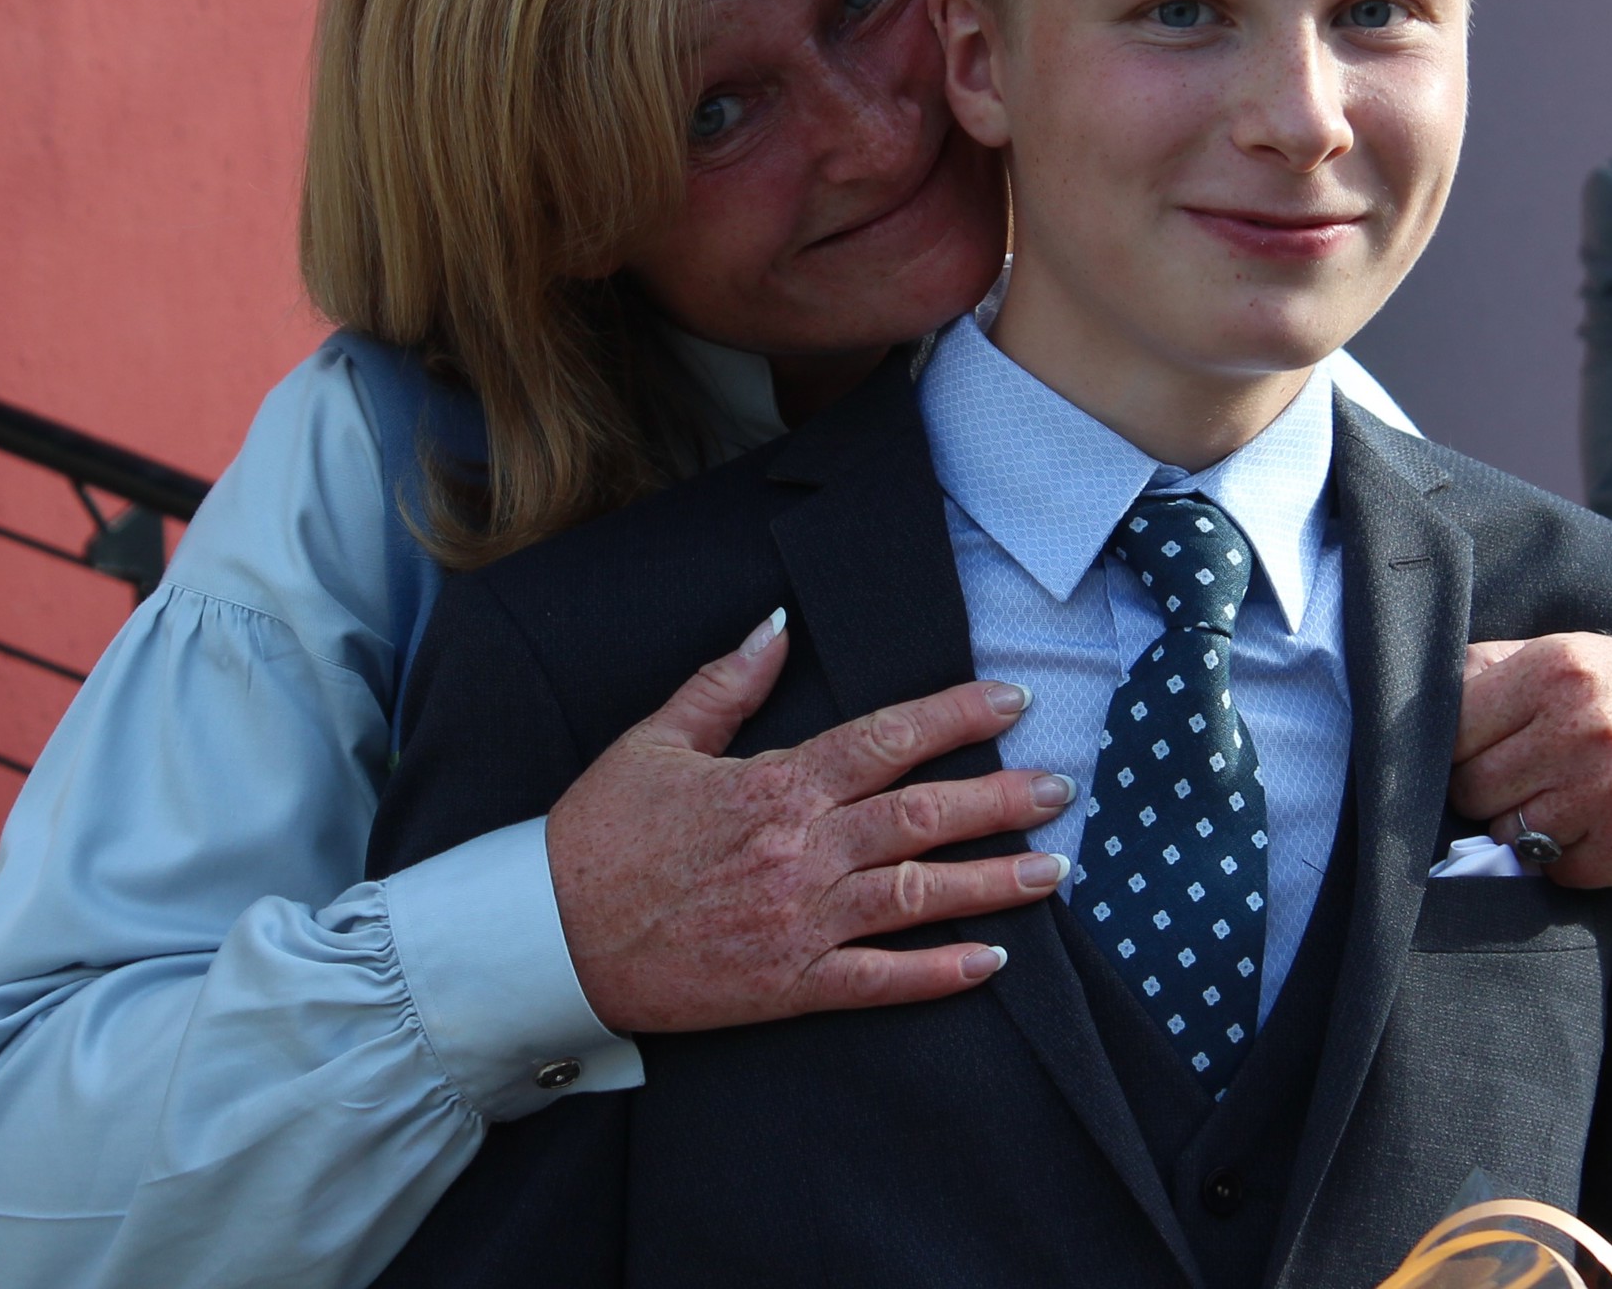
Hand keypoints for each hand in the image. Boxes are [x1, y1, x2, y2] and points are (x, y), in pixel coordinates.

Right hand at [544, 610, 1074, 1033]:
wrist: (549, 937)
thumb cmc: (598, 834)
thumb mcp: (656, 740)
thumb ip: (724, 684)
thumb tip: (776, 626)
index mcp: (776, 785)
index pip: (887, 739)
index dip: (957, 716)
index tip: (1010, 699)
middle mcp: (802, 850)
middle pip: (924, 815)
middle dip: (1002, 799)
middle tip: (1061, 787)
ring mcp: (801, 922)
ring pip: (919, 896)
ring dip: (995, 881)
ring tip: (1055, 870)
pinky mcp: (788, 986)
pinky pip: (880, 982)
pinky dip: (940, 974)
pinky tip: (993, 962)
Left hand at [1450, 632, 1611, 920]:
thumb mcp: (1573, 656)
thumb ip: (1493, 667)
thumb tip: (1417, 689)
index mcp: (1557, 667)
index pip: (1451, 727)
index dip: (1455, 746)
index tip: (1475, 749)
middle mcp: (1584, 725)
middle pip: (1471, 787)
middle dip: (1485, 790)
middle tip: (1521, 778)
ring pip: (1507, 834)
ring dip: (1522, 827)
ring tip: (1560, 799)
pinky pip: (1555, 870)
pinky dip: (1565, 858)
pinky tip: (1593, 826)